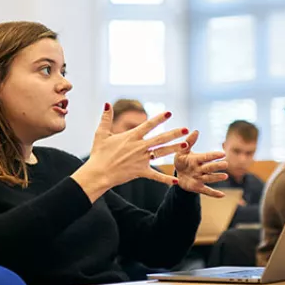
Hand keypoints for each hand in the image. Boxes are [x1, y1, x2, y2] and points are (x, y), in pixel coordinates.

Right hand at [71, 104, 189, 201]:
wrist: (98, 173)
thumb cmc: (99, 154)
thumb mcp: (101, 134)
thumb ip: (106, 118)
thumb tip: (106, 104)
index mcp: (131, 137)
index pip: (148, 125)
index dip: (159, 118)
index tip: (169, 113)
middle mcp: (138, 147)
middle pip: (160, 139)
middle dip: (174, 133)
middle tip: (186, 129)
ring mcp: (141, 160)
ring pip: (161, 153)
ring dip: (174, 149)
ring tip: (185, 145)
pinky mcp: (140, 172)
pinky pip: (155, 175)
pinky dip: (165, 179)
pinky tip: (175, 181)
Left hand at [171, 130, 228, 195]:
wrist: (177, 174)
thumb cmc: (181, 160)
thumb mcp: (182, 151)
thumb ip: (189, 142)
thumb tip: (196, 131)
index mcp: (197, 159)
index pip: (206, 157)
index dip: (213, 155)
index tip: (222, 153)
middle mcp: (200, 169)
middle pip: (210, 167)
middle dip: (217, 166)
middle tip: (226, 164)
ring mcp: (200, 178)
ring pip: (209, 178)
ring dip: (217, 177)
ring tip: (225, 176)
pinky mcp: (197, 187)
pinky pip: (206, 191)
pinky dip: (214, 194)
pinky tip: (222, 196)